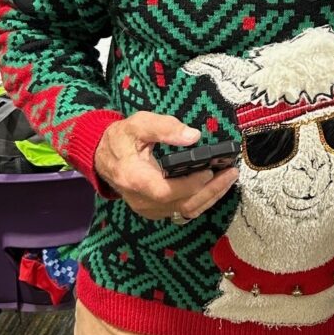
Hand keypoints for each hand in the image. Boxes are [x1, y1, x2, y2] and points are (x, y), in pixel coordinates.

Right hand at [94, 111, 237, 220]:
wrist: (103, 156)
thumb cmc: (121, 138)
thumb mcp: (138, 123)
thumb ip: (164, 127)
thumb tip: (193, 136)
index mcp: (133, 178)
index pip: (165, 191)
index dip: (190, 184)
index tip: (209, 170)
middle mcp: (141, 199)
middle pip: (181, 204)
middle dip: (210, 190)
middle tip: (230, 172)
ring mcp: (148, 207)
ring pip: (185, 210)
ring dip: (210, 196)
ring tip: (228, 178)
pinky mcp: (155, 209)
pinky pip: (182, 210)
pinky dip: (201, 200)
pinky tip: (215, 186)